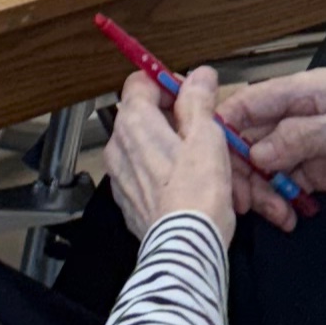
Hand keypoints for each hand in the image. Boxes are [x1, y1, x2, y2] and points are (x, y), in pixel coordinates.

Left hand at [108, 67, 237, 248]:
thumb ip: (198, 101)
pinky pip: (144, 172)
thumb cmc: (196, 196)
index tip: (192, 94)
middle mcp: (118, 146)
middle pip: (142, 113)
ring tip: (201, 158)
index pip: (140, 81)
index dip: (168, 82)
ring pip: (145, 144)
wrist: (184, 247)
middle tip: (203, 127)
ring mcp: (120, 174)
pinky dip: (164, 170)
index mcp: (134, 123)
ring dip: (171, 144)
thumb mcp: (206, 136)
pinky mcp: (128, 197)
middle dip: (174, 116)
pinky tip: (189, 181)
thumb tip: (198, 77)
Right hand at [224, 69, 325, 218]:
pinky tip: (284, 215)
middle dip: (241, 167)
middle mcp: (304, 115)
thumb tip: (258, 151)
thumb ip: (303, 136)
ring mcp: (312, 146)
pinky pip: (287, 185)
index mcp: (309, 90)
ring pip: (265, 166)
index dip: (225, 127)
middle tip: (243, 197)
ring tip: (271, 212)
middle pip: (252, 138)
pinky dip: (280, 201)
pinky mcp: (324, 173)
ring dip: (261, 189)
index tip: (210, 155)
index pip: (251, 103)